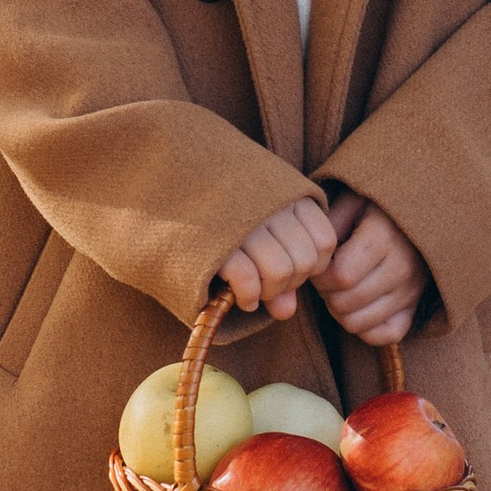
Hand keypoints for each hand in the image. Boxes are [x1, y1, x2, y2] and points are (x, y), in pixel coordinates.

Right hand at [216, 194, 337, 320]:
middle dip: (289, 283)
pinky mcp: (215, 239)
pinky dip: (247, 296)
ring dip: (267, 292)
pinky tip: (239, 297)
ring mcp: (243, 221)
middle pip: (304, 261)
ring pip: (280, 272)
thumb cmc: (218, 210)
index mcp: (287, 193)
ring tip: (253, 290)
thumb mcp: (259, 229)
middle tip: (267, 283)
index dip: (313, 265)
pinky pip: (248, 280)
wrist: (165, 178)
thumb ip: (282, 264)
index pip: (325, 241)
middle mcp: (270, 203)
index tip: (290, 268)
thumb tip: (288, 312)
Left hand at [323, 191, 426, 346]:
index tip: (318, 264)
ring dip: (339, 312)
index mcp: (385, 235)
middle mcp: (403, 266)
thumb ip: (330, 224)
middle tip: (325, 279)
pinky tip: (357, 309)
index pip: (341, 275)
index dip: (319, 275)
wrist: (425, 212)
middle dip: (325, 294)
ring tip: (339, 291)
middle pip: (346, 302)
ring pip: (359, 323)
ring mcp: (412, 290)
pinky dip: (364, 329)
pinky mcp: (415, 305)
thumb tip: (314, 256)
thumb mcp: (353, 200)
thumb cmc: (378, 207)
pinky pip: (386, 335)